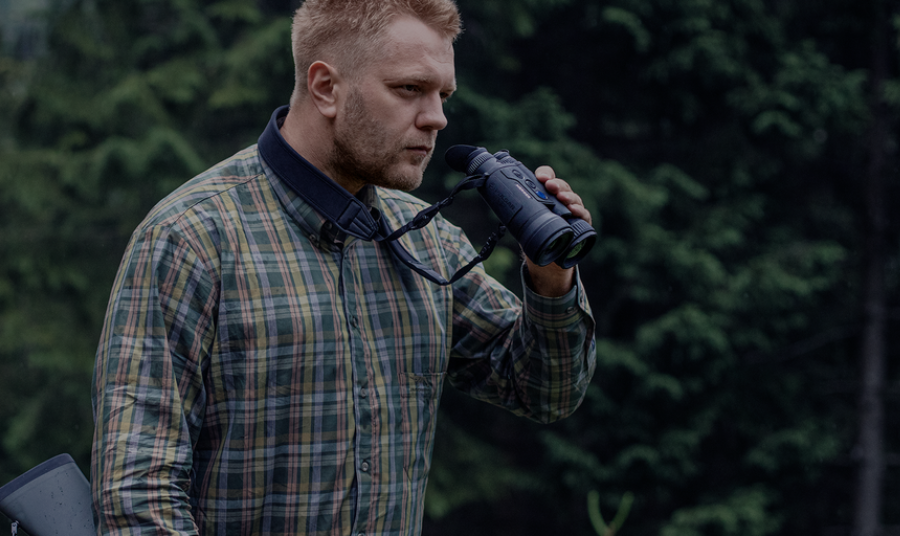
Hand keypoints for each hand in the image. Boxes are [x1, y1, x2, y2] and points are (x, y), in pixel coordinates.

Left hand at [524, 166, 591, 296]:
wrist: (548, 257)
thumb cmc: (536, 234)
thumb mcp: (524, 223)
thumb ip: (517, 214)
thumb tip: (500, 207)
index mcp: (547, 195)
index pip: (547, 178)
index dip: (545, 174)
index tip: (540, 177)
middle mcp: (561, 200)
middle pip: (561, 187)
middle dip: (556, 185)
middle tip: (550, 186)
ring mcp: (572, 210)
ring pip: (573, 199)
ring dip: (568, 197)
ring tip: (563, 198)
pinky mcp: (581, 223)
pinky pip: (584, 215)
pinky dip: (580, 212)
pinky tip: (575, 210)